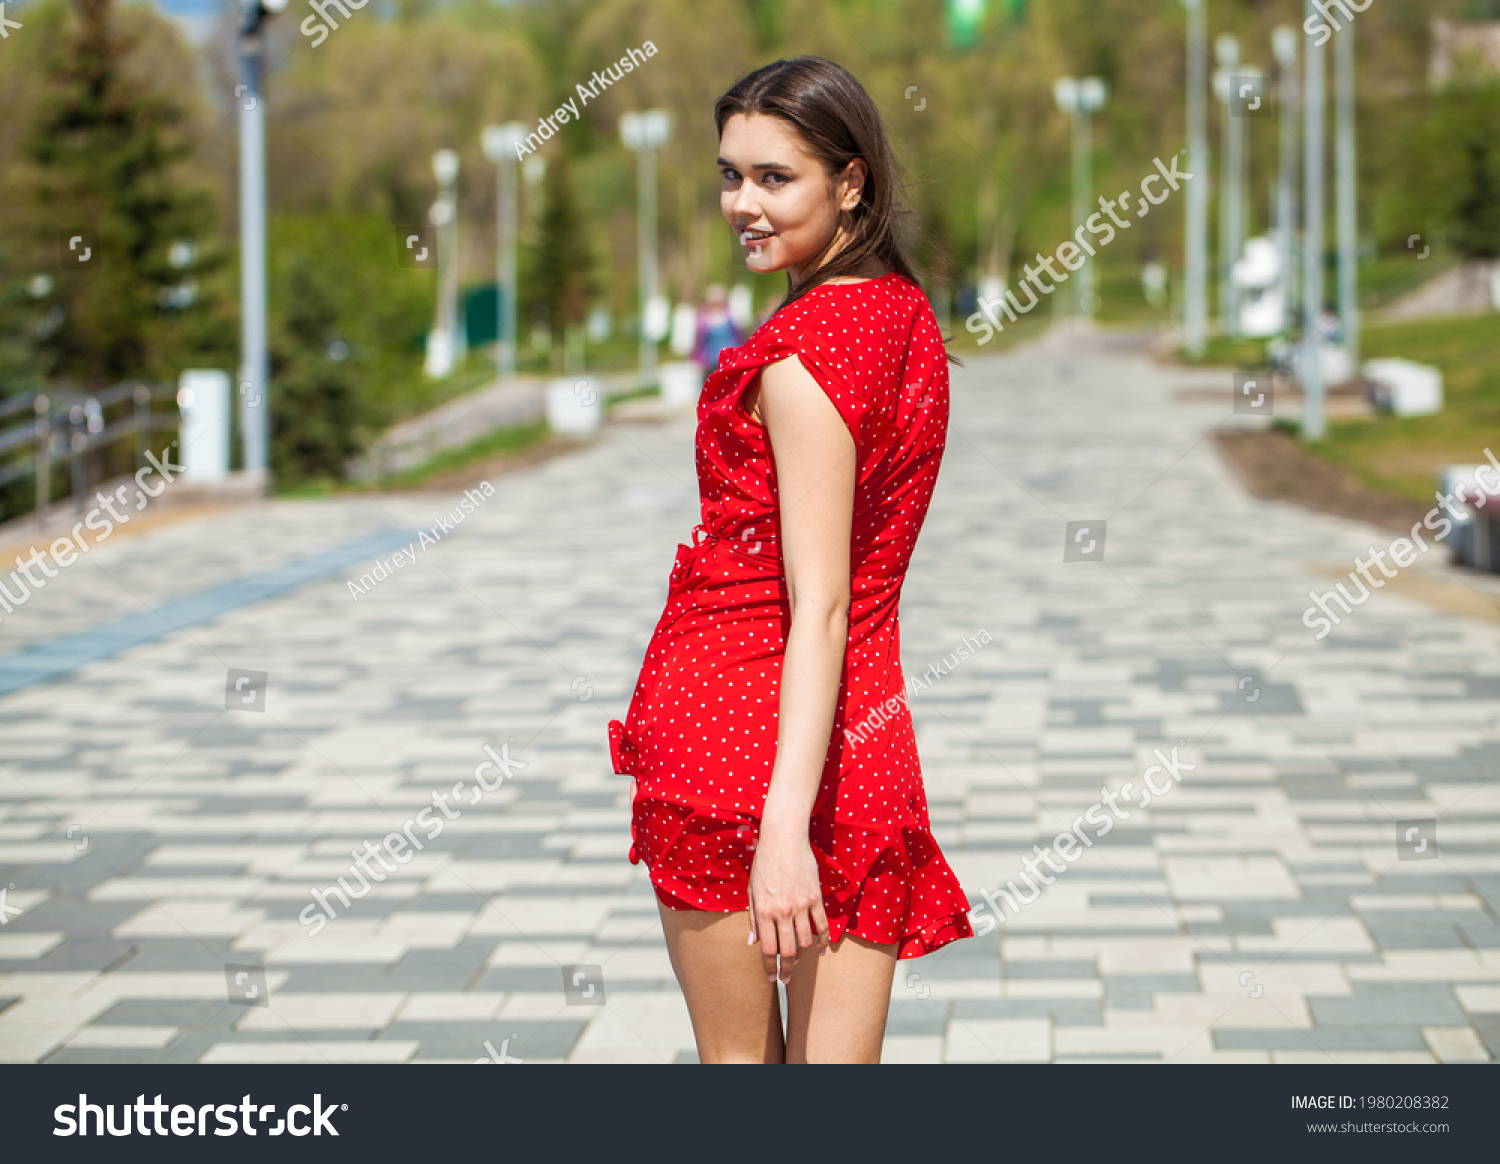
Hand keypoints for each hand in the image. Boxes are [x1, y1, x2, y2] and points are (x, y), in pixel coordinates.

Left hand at [746, 825, 830, 983]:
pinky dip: (823, 941)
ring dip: (803, 957)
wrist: (783, 839)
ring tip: (799, 962)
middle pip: (788, 951)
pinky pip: (822, 925)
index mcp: (764, 911)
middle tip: (786, 980)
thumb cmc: (764, 863)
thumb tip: (752, 942)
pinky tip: (821, 950)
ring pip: (806, 941)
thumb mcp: (752, 890)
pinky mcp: (815, 897)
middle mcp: (782, 911)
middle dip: (787, 970)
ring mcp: (801, 905)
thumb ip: (754, 918)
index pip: (768, 950)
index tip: (771, 978)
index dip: (769, 968)